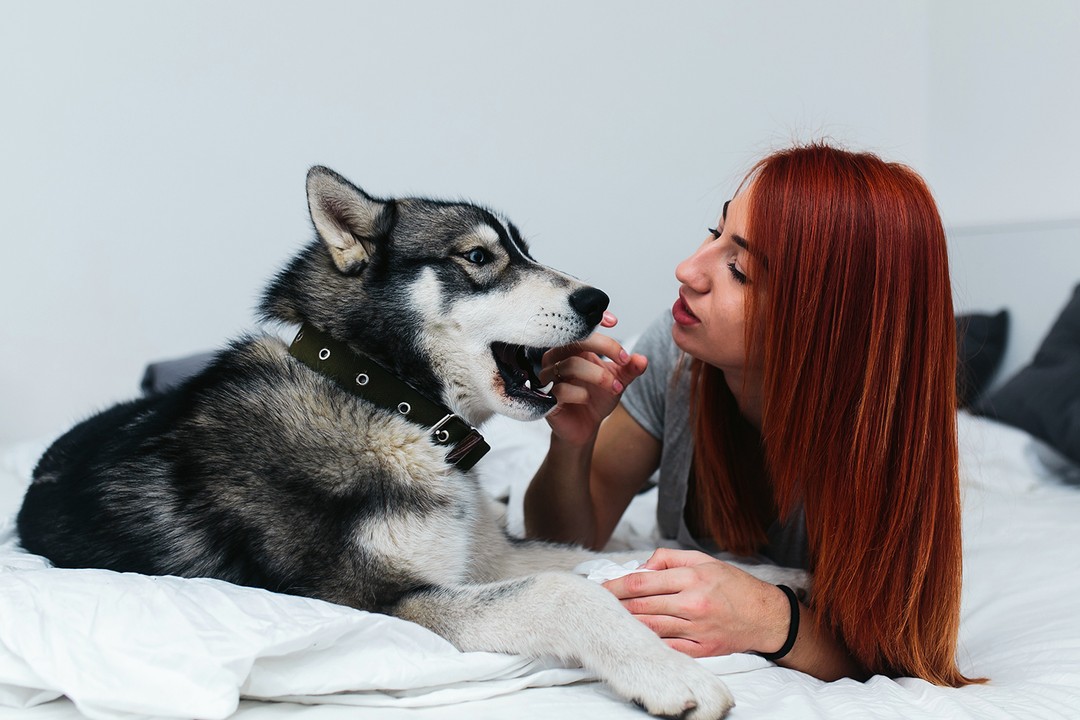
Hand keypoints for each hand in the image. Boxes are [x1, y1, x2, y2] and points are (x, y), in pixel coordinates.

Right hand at [540, 311, 647, 446]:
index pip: (581, 328)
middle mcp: (556, 359)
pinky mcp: (545, 398)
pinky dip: (580, 394)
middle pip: (575, 341)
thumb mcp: (618, 381)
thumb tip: (642, 359)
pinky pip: (562, 390)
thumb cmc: (597, 398)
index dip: (594, 320)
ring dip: (599, 375)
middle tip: (625, 361)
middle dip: (604, 347)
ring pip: (570, 365)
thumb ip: (629, 369)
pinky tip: (587, 399)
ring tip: (616, 388)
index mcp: (572, 349)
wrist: (584, 427)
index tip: (614, 322)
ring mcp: (548, 378)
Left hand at [602, 548, 790, 657]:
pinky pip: (667, 647)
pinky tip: (635, 637)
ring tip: (611, 620)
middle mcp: (692, 604)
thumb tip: (640, 566)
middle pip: (641, 606)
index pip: (642, 581)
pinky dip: (649, 642)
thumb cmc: (733, 585)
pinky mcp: (701, 650)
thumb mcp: (703, 560)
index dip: (616, 585)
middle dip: (616, 605)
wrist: (765, 616)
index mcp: (692, 578)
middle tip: (599, 604)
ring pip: (650, 628)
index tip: (602, 587)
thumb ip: (669, 558)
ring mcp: (696, 630)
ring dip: (627, 625)